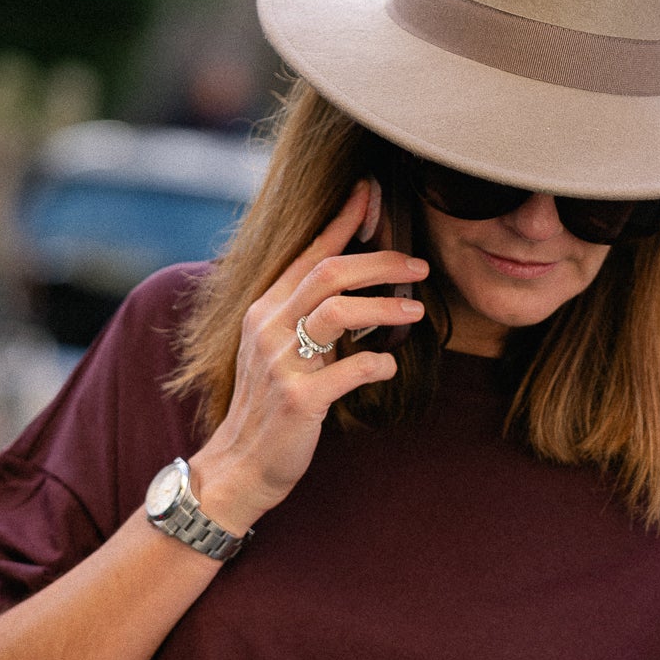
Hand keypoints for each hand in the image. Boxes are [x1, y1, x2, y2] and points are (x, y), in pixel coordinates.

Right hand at [188, 177, 428, 530]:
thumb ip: (306, 320)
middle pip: (329, 273)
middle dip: (380, 262)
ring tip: (415, 312)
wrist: (241, 466)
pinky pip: (350, 370)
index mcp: (265, 310)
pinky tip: (388, 368)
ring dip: (384, 308)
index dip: (342, 221)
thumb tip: (353, 293)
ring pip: (339, 311)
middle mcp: (267, 327)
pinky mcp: (298, 399)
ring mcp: (280, 363)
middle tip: (419, 267)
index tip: (372, 193)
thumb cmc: (269, 408)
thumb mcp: (279, 353)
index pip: (308, 253)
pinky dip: (377, 365)